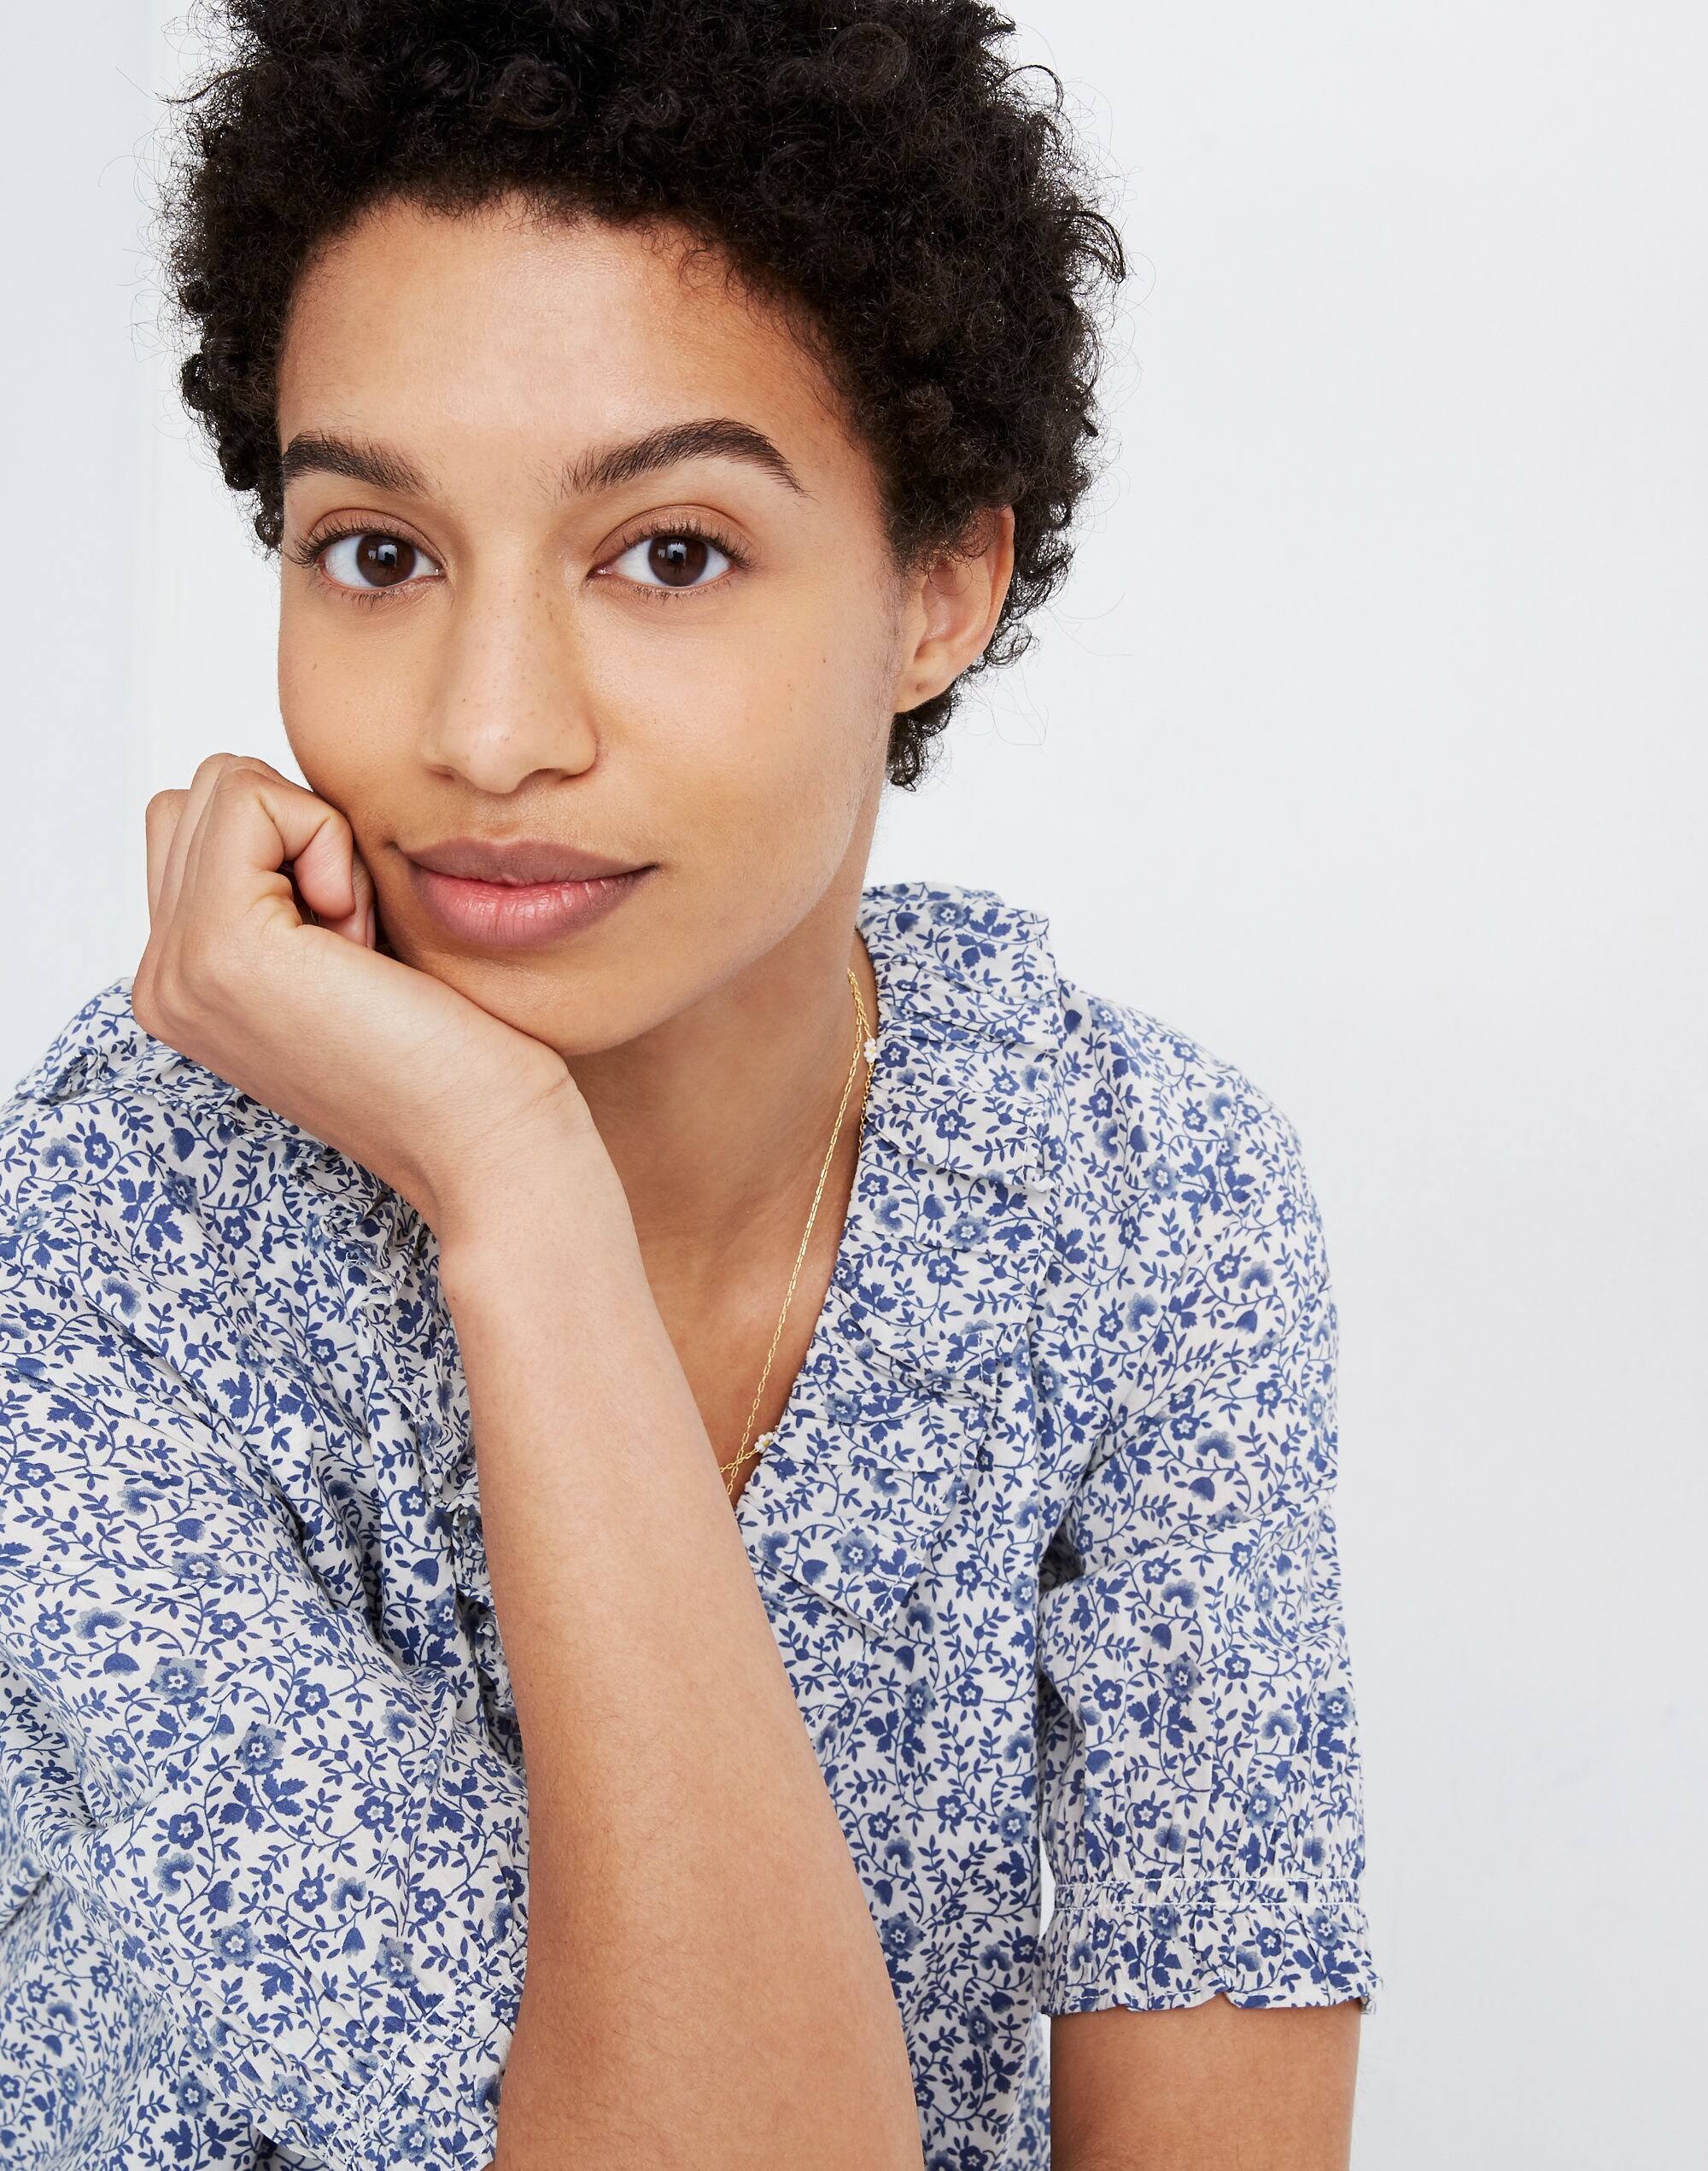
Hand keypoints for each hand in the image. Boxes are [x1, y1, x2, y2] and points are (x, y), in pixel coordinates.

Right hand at [133, 754, 589, 1236]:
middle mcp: (161, 981)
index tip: (356, 946)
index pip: (196, 827)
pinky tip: (360, 939)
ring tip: (358, 946)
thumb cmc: (453, 1047)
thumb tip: (284, 796)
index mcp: (183, 983)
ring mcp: (178, 969)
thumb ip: (285, 885)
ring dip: (318, 840)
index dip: (297, 846)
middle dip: (301, 834)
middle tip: (359, 943)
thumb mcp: (344, 951)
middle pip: (203, 795)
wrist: (486, 1139)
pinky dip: (327, 841)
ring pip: (225, 785)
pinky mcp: (222, 948)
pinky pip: (254, 800)